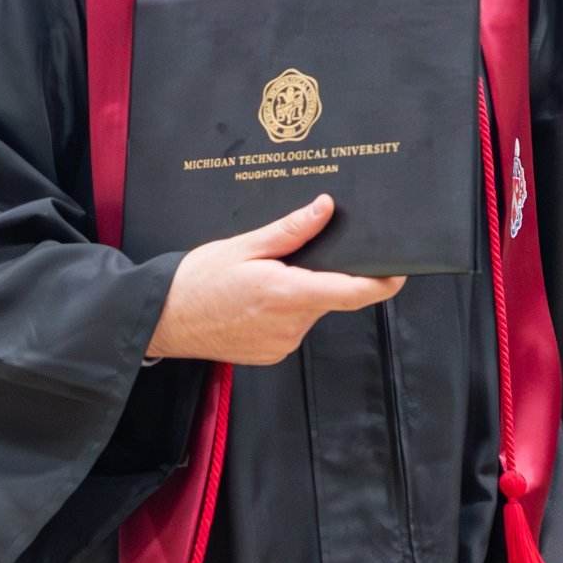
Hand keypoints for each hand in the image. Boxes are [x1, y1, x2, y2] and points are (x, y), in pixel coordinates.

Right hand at [146, 195, 405, 365]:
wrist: (163, 319)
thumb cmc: (197, 280)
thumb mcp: (244, 245)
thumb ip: (291, 230)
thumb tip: (325, 208)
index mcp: (286, 294)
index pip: (351, 292)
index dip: (382, 283)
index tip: (400, 271)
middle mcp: (289, 325)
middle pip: (330, 296)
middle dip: (323, 274)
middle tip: (292, 256)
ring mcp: (282, 344)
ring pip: (311, 310)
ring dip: (301, 291)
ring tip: (263, 277)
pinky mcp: (272, 353)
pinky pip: (294, 326)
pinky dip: (286, 309)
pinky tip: (257, 298)